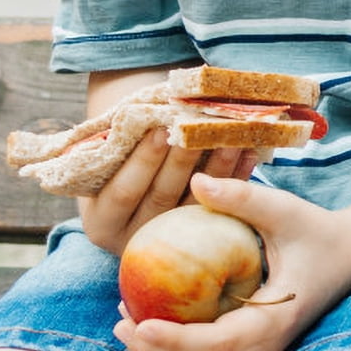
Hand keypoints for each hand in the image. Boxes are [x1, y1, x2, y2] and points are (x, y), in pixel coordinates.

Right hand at [79, 130, 263, 255]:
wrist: (135, 190)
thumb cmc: (119, 165)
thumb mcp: (110, 163)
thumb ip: (122, 149)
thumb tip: (154, 112)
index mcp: (102, 221)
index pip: (123, 191)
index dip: (142, 161)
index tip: (160, 130)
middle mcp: (133, 236)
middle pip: (161, 197)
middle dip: (182, 160)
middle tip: (200, 130)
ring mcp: (168, 239)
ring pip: (195, 203)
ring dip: (216, 168)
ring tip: (231, 136)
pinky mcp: (199, 235)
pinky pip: (220, 207)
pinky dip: (235, 179)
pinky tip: (247, 154)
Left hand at [116, 173, 350, 350]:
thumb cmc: (319, 229)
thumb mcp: (284, 209)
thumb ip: (242, 197)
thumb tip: (197, 182)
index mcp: (276, 319)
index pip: (218, 344)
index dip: (175, 341)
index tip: (139, 324)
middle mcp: (266, 341)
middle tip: (121, 324)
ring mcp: (260, 344)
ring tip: (128, 321)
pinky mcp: (253, 338)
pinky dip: (178, 343)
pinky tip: (154, 313)